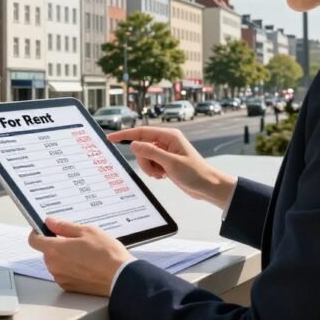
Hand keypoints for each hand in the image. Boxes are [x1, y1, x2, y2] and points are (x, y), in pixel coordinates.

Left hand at [27, 217, 133, 296]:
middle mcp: (54, 266)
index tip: (46, 229)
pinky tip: (87, 265)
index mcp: (55, 249)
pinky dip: (71, 269)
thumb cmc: (106, 253)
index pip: (34, 240)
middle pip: (46, 252)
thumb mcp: (86, 231)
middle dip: (56, 244)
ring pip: (56, 263)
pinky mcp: (70, 287)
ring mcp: (61, 278)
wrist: (121, 277)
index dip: (38, 232)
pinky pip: (64, 274)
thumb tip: (50, 222)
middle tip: (75, 240)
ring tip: (85, 253)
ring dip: (64, 257)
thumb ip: (64, 226)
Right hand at [107, 126, 234, 207]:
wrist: (208, 187)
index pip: (141, 132)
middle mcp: (166, 141)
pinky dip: (153, 171)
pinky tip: (163, 176)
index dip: (125, 134)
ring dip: (149, 168)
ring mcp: (165, 152)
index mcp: (169, 136)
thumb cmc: (195, 173)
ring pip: (144, 157)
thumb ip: (151, 152)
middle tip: (156, 171)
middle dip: (144, 161)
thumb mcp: (171, 163)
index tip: (111, 138)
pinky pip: (150, 164)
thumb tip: (133, 145)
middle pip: (141, 147)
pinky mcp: (165, 161)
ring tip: (162, 175)